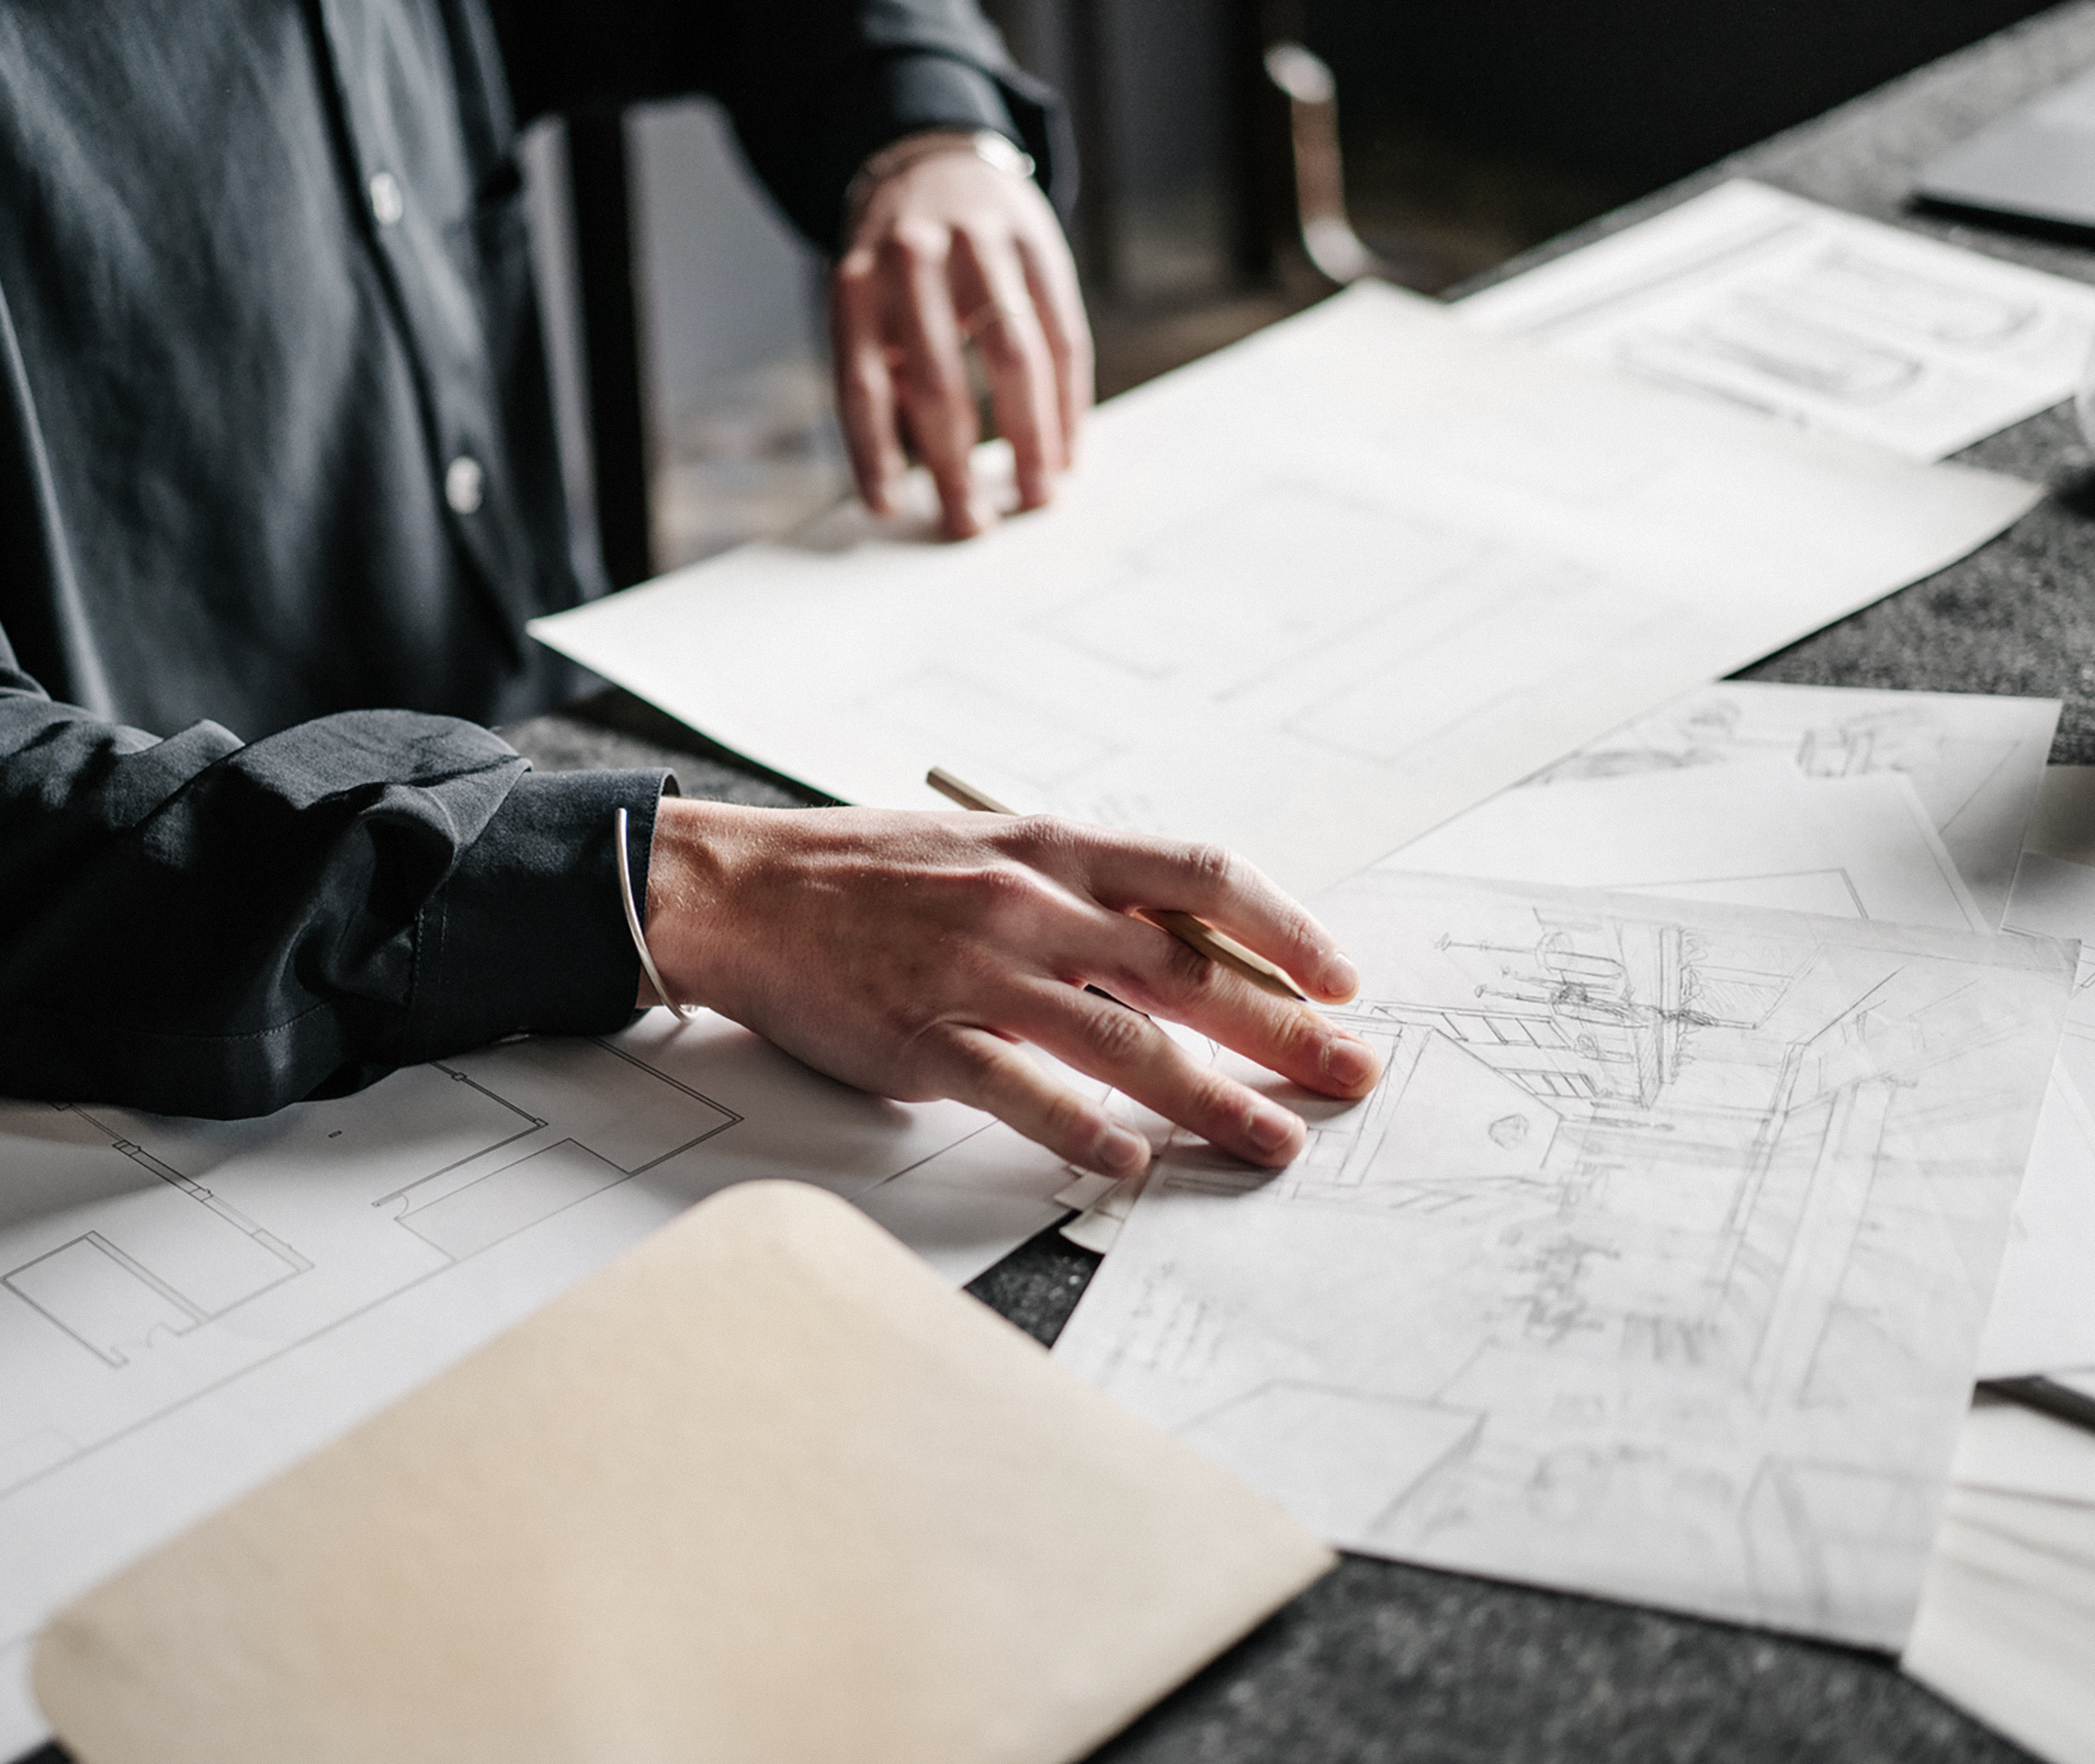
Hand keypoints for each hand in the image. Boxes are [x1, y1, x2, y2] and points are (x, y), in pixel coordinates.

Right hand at [639, 800, 1383, 1175]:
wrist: (741, 888)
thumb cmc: (865, 871)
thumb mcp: (987, 847)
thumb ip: (1078, 890)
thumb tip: (1177, 942)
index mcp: (1054, 849)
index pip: (1201, 876)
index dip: (1285, 929)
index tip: (1341, 979)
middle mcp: (1030, 904)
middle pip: (1189, 970)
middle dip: (1285, 1030)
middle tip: (1353, 1075)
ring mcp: (978, 973)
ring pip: (1125, 1041)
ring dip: (1214, 1099)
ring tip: (1274, 1141)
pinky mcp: (923, 1038)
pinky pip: (1021, 1090)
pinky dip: (1084, 1130)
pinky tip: (1133, 1161)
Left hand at [833, 139, 1092, 539]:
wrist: (939, 161)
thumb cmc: (897, 267)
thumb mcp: (865, 305)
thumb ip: (879, 374)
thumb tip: (904, 481)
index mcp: (856, 286)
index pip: (860, 384)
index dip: (874, 455)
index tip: (889, 511)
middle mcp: (913, 261)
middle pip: (936, 381)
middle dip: (956, 465)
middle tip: (970, 523)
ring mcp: (980, 247)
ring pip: (1013, 357)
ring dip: (1028, 438)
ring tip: (1036, 494)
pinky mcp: (1040, 245)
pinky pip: (1062, 335)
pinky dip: (1068, 402)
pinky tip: (1066, 448)